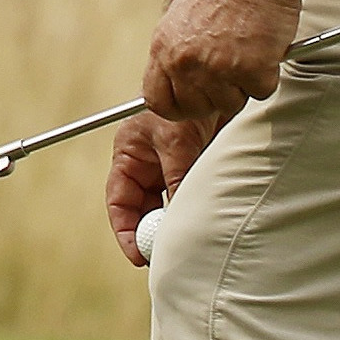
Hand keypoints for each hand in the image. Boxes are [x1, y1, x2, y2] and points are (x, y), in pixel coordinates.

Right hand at [107, 111, 217, 264]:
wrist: (219, 82)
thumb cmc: (185, 103)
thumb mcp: (176, 142)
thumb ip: (176, 179)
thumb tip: (178, 218)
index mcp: (129, 157)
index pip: (120, 202)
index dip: (126, 231)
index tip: (140, 255)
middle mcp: (148, 166)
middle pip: (144, 210)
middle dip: (154, 233)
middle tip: (168, 257)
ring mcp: (173, 169)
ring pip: (171, 206)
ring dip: (179, 221)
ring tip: (190, 240)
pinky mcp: (197, 170)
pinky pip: (194, 197)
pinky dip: (200, 210)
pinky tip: (209, 221)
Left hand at [142, 0, 300, 128]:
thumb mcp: (180, 21)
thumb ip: (176, 55)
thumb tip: (181, 87)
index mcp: (163, 49)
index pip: (158, 101)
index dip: (178, 106)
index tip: (193, 103)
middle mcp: (185, 62)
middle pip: (196, 108)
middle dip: (216, 98)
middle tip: (231, 74)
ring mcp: (217, 68)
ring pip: (231, 104)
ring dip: (243, 85)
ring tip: (248, 52)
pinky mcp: (251, 70)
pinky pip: (260, 91)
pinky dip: (267, 75)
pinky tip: (264, 48)